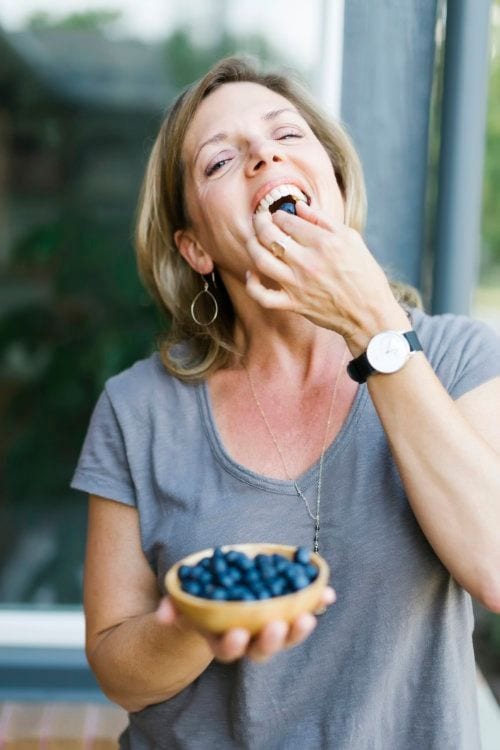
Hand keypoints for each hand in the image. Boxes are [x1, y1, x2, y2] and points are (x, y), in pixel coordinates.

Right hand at [156, 586, 335, 662]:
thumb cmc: (197, 605)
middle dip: (271, 640)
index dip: (233, 644)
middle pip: (262, 648)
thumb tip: (163, 613)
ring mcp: (270, 628)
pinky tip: (328, 594)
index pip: (228, 649)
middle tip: (277, 626)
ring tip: (308, 615)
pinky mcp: (287, 612)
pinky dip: (316, 603)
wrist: (218, 601)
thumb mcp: (182, 607)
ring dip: (299, 627)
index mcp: (222, 640)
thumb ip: (172, 609)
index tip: (237, 634)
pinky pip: (303, 610)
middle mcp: (249, 640)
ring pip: (287, 635)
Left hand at [245, 202, 407, 354]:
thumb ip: (323, 220)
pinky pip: (262, 296)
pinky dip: (253, 285)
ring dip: (251, 246)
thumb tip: (298, 206)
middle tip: (260, 220)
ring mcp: (297, 284)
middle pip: (269, 236)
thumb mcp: (351, 238)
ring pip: (260, 260)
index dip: (278, 214)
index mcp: (323, 242)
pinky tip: (252, 274)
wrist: (369, 313)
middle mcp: (307, 261)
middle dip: (259, 223)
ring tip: (254, 240)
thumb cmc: (364, 274)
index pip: (287, 220)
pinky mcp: (293, 304)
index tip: (279, 216)